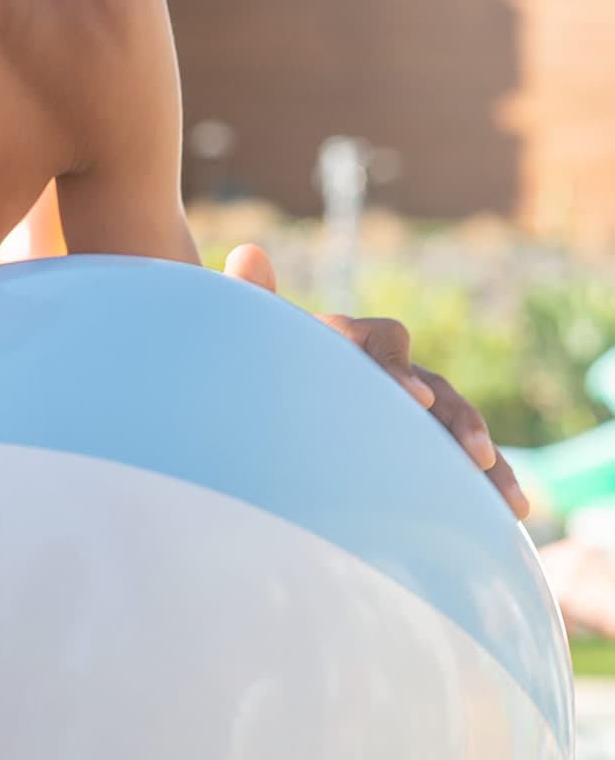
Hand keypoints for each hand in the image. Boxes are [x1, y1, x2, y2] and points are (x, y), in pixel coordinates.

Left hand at [223, 244, 528, 519]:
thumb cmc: (261, 363)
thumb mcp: (254, 337)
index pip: (378, 343)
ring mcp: (407, 405)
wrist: (269, 391)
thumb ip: (251, 298)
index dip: (395, 368)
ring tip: (502, 489)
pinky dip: (488, 478)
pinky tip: (511, 506)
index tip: (412, 399)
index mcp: (346, 341)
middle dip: (456, 419)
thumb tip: (247, 253)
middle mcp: (385, 369)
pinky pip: (459, 455)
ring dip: (481, 451)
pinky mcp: (419, 438)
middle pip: (432, 385)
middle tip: (474, 454)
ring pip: (454, 421)